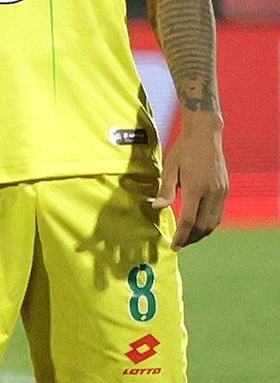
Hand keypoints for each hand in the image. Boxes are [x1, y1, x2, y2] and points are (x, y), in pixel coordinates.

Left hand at [163, 113, 228, 247]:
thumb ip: (165, 190)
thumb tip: (157, 208)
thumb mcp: (169, 168)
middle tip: (179, 244)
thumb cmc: (183, 150)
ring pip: (213, 222)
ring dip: (201, 233)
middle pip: (203, 225)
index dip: (181, 236)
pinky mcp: (225, 190)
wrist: (205, 136)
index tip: (174, 246)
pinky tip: (198, 225)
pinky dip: (209, 223)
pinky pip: (218, 213)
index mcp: (196, 188)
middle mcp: (212, 192)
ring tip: (188, 238)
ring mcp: (221, 191)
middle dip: (191, 238)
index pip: (189, 220)